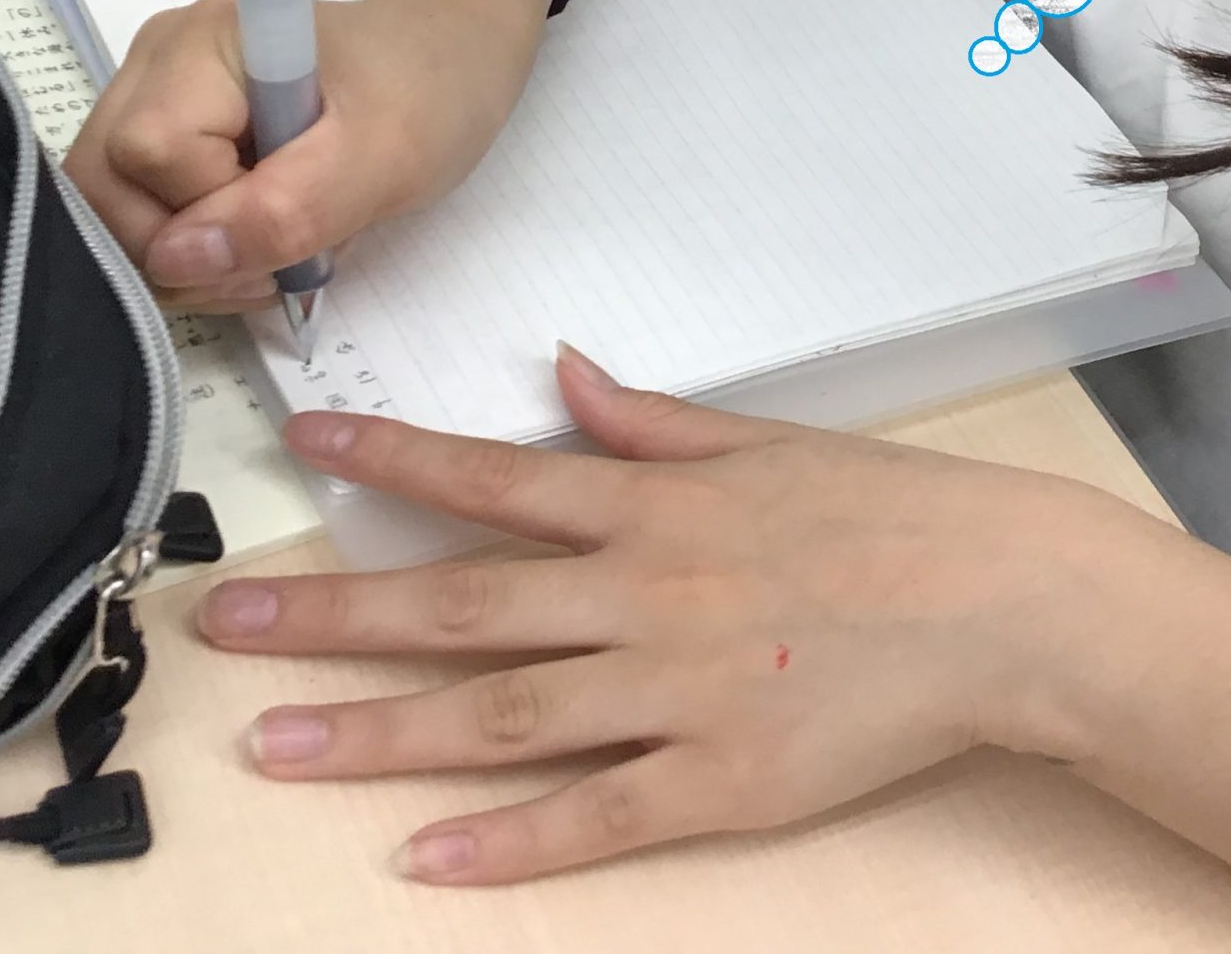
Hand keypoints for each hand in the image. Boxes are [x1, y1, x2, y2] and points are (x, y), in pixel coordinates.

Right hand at [63, 0, 539, 310]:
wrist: (448, 56)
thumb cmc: (429, 92)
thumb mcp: (383, 160)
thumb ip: (284, 211)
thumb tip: (174, 259)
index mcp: (205, 41)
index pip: (148, 155)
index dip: (212, 212)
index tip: (298, 223)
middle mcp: (157, 57)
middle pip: (103, 185)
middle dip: (184, 255)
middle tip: (280, 263)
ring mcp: (152, 90)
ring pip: (112, 208)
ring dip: (192, 260)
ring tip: (280, 247)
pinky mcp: (164, 125)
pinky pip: (141, 208)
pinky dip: (196, 247)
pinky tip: (260, 234)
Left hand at [193, 347, 1156, 883]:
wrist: (1002, 603)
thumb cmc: (890, 513)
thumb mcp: (768, 445)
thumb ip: (650, 422)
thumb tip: (564, 373)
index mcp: (657, 505)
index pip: (495, 478)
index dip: (390, 462)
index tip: (303, 446)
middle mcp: (648, 594)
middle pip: (464, 608)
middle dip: (336, 618)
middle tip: (228, 631)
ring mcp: (680, 692)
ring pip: (503, 717)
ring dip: (381, 735)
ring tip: (278, 748)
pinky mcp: (722, 780)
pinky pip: (596, 816)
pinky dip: (509, 842)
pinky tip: (423, 858)